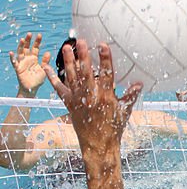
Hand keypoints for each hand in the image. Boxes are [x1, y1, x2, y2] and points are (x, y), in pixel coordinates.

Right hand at [9, 32, 49, 95]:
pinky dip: (12, 58)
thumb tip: (48, 52)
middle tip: (30, 34)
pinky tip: (11, 53)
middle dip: (28, 40)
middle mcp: (27, 58)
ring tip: (22, 40)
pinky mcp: (18, 68)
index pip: (35, 48)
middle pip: (27, 47)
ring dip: (21, 46)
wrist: (32, 89)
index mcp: (34, 58)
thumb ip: (45, 62)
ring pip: (20, 52)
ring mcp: (22, 62)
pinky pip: (14, 62)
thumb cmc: (38, 79)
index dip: (37, 41)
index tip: (39, 35)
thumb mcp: (43, 70)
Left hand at [45, 40, 141, 156]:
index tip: (103, 45)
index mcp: (107, 98)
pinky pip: (59, 89)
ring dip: (69, 62)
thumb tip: (140, 83)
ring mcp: (79, 100)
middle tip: (81, 41)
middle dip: (84, 56)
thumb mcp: (125, 113)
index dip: (105, 59)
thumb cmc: (114, 130)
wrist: (99, 147)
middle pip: (87, 73)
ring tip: (66, 47)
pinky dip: (52, 78)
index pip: (107, 75)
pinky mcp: (69, 105)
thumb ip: (131, 96)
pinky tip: (45, 67)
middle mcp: (91, 97)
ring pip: (72, 78)